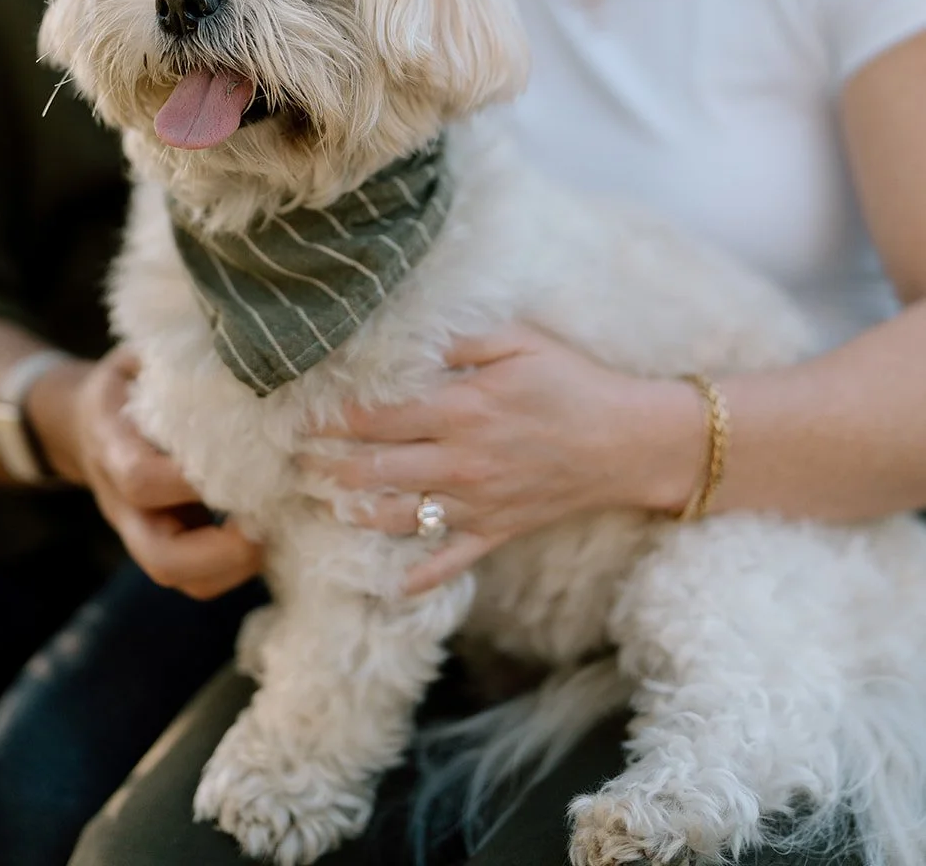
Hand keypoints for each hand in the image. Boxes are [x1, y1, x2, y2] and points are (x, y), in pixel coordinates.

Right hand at [29, 346, 262, 599]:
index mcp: (113, 449)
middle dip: (219, 553)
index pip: (142, 480)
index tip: (244, 458)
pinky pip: (197, 578)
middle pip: (160, 559)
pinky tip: (272, 529)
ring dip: (235, 567)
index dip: (189, 480)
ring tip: (279, 528)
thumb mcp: (139, 359)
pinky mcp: (167, 543)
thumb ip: (175, 359)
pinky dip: (236, 567)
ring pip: (182, 578)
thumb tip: (237, 336)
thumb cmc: (126, 383)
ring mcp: (143, 532)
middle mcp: (123, 505)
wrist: (83, 422)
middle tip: (268, 522)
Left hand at [298, 324, 700, 593]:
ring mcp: (478, 502)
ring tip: (321, 503)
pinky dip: (419, 577)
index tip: (302, 415)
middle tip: (294, 461)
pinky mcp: (498, 530)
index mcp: (463, 409)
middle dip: (328, 466)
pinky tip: (390, 586)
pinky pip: (450, 560)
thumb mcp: (520, 342)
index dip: (335, 418)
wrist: (631, 441)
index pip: (380, 417)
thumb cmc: (574, 382)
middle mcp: (462, 461)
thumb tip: (409, 338)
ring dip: (355, 512)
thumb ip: (460, 340)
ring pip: (399, 517)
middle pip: (376, 470)